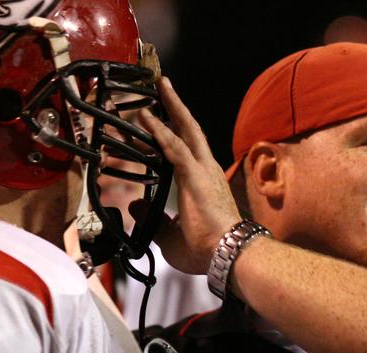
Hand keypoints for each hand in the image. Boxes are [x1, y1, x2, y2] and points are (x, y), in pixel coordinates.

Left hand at [138, 77, 240, 273]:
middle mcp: (206, 170)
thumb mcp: (171, 236)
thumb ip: (154, 220)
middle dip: (177, 107)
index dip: (170, 133)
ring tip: (159, 86)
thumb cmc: (208, 249)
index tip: (156, 120)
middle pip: (190, 130)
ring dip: (170, 108)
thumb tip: (136, 206)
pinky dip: (159, 130)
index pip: (185, 150)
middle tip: (164, 85)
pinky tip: (146, 116)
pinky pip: (174, 148)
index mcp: (203, 183)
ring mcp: (203, 171)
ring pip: (185, 131)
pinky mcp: (196, 176)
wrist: (229, 254)